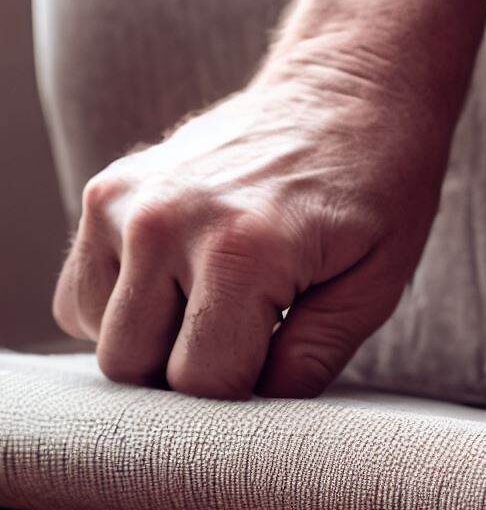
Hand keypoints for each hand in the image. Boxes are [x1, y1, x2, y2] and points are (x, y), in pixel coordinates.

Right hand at [52, 0, 485, 398]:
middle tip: (253, 341)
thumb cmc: (378, 189)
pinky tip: (185, 288)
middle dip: (195, 377)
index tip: (279, 365)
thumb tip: (257, 419)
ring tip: (221, 309)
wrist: (350, 89)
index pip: (204, 386)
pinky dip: (125, 310)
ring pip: (102, 339)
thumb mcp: (376, 286)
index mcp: (242, 252)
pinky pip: (82, 294)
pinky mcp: (107, 189)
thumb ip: (312, 361)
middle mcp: (167, 223)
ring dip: (157, 345)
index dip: (246, 397)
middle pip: (137, 370)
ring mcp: (127, 202)